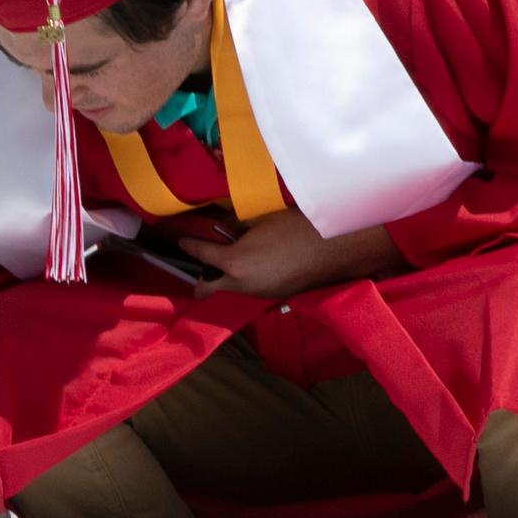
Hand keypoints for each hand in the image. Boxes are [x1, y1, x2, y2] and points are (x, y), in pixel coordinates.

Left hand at [178, 212, 401, 300]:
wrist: (336, 247)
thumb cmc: (298, 227)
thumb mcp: (261, 220)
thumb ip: (235, 226)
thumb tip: (221, 225)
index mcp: (234, 264)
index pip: (201, 254)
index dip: (189, 245)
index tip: (182, 240)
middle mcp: (242, 285)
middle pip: (206, 290)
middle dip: (201, 276)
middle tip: (203, 259)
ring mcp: (259, 294)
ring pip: (229, 290)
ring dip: (224, 277)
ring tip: (230, 257)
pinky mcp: (275, 296)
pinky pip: (249, 289)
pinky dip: (244, 279)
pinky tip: (255, 263)